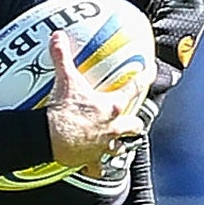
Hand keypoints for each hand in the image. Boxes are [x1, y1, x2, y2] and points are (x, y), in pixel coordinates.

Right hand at [43, 30, 151, 169]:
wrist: (51, 139)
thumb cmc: (63, 111)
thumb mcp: (65, 80)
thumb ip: (63, 57)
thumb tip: (58, 35)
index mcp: (112, 108)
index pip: (134, 89)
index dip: (144, 78)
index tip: (151, 71)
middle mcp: (113, 128)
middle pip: (134, 126)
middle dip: (136, 124)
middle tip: (136, 121)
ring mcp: (104, 147)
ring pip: (121, 149)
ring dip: (122, 146)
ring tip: (120, 145)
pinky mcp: (91, 161)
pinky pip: (99, 168)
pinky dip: (98, 168)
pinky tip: (96, 169)